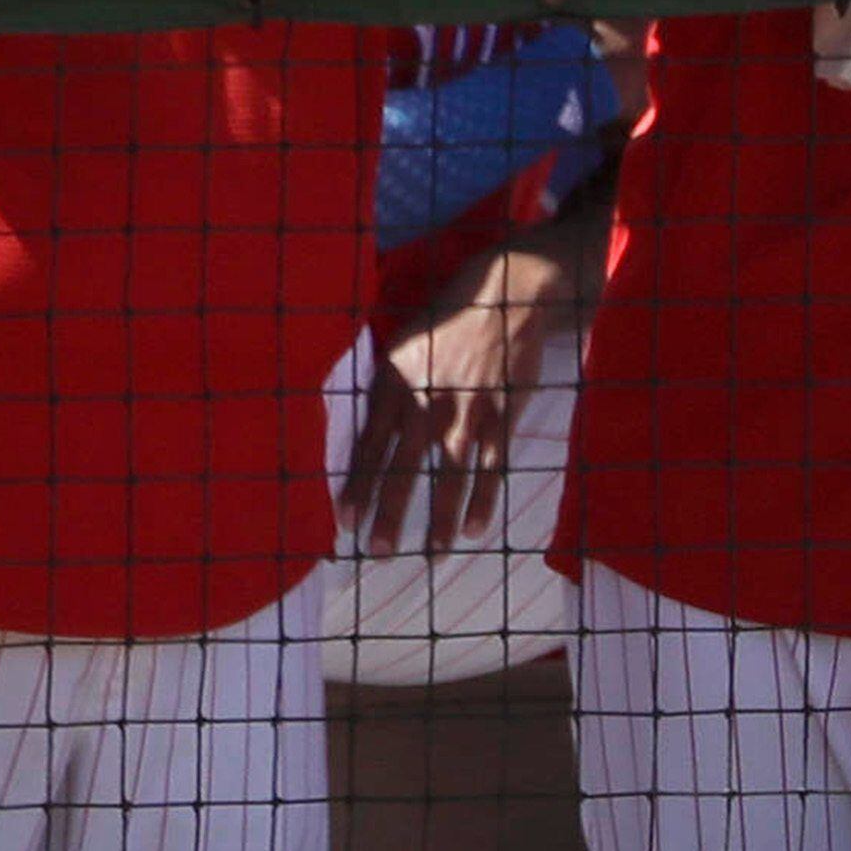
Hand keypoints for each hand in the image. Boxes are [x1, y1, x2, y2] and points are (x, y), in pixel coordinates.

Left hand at [338, 248, 568, 556]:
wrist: (505, 295)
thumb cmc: (447, 319)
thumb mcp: (402, 343)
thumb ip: (384, 388)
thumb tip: (363, 431)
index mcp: (395, 382)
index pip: (370, 443)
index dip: (358, 484)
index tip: (344, 521)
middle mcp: (427, 400)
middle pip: (405, 466)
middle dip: (390, 513)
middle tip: (378, 552)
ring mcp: (467, 410)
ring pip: (450, 475)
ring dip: (439, 519)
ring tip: (431, 555)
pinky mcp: (501, 414)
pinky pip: (491, 466)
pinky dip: (483, 500)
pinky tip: (474, 529)